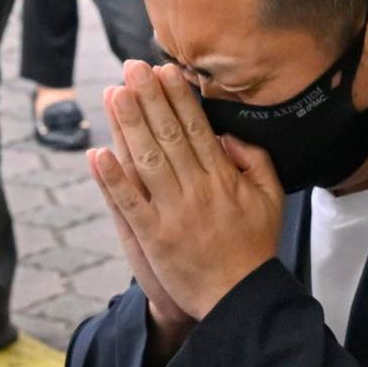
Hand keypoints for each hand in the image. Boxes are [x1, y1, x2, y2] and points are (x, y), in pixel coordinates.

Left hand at [87, 60, 285, 323]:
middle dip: (149, 98)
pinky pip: (130, 202)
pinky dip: (113, 178)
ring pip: (147, 160)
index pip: (197, 128)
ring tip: (114, 94)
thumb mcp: (271, 199)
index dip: (178, 97)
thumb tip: (228, 135)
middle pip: (169, 135)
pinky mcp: (155, 237)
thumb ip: (255, 161)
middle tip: (131, 68)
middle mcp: (198, 189)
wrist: (241, 298)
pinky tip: (97, 153)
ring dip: (128, 125)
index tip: (164, 70)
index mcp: (224, 178)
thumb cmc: (254, 248)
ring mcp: (174, 213)